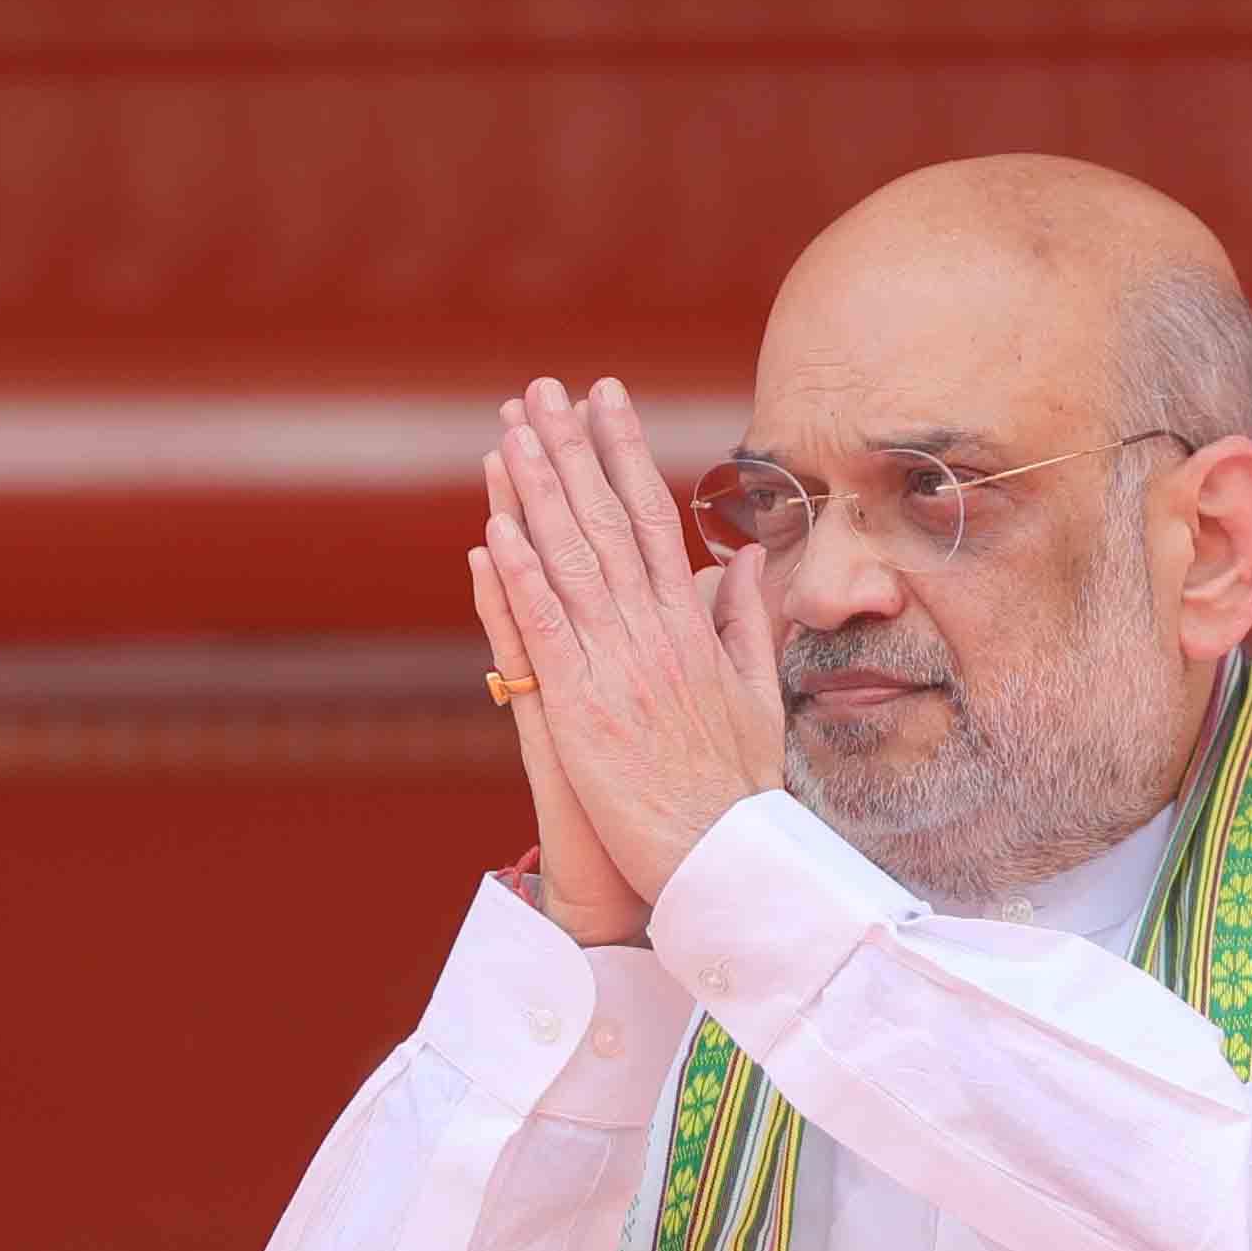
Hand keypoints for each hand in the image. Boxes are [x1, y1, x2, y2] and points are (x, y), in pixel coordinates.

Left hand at [479, 376, 783, 911]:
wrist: (727, 862)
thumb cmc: (740, 790)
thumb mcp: (757, 693)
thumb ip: (743, 620)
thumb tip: (737, 559)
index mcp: (691, 627)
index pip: (653, 517)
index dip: (625, 452)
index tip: (603, 399)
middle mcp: (655, 634)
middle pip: (607, 522)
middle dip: (571, 449)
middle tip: (540, 389)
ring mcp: (617, 669)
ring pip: (571, 563)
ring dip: (536, 492)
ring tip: (508, 432)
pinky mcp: (582, 710)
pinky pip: (544, 631)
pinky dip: (520, 579)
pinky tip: (494, 530)